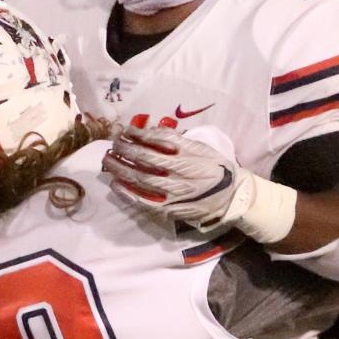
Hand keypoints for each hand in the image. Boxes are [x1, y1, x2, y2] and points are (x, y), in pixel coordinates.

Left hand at [102, 117, 244, 230]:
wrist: (230, 197)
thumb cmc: (215, 168)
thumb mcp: (201, 148)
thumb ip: (177, 139)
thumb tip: (149, 130)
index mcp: (189, 155)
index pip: (158, 141)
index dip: (138, 135)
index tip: (125, 130)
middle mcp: (180, 173)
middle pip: (145, 159)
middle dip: (125, 149)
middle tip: (113, 143)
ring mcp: (174, 193)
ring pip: (140, 179)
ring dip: (121, 168)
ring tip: (108, 160)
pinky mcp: (169, 209)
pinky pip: (143, 201)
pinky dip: (127, 193)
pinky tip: (115, 184)